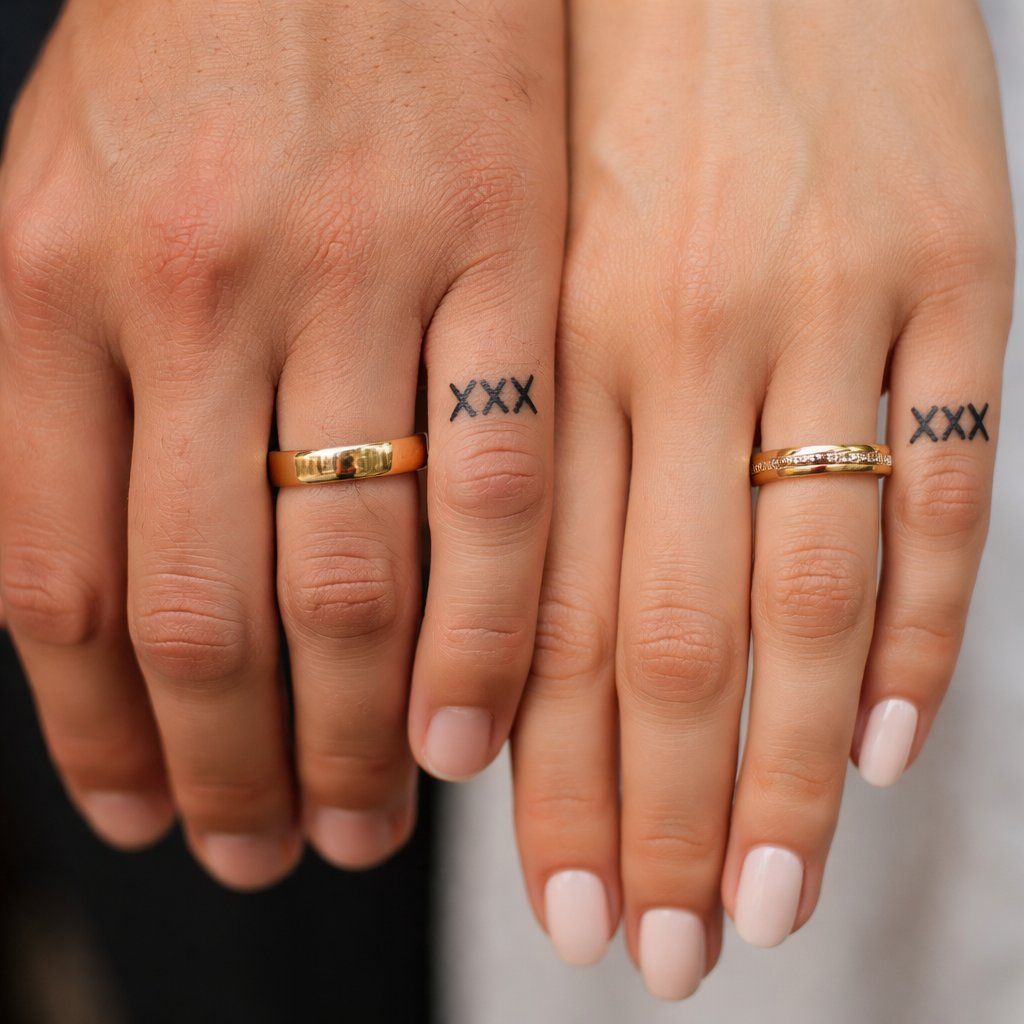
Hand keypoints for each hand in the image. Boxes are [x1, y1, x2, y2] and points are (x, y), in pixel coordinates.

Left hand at [0, 0, 563, 887]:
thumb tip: (98, 616)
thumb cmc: (198, 57)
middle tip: (263, 852)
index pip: (60, 581)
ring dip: (353, 735)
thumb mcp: (54, 209)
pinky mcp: (503, 257)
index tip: (145, 817)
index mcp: (46, 278)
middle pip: (205, 610)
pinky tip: (463, 726)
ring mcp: (358, 275)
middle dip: (233, 770)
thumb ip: (60, 408)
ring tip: (362, 822)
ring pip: (352, 574)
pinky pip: (498, 487)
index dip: (102, 737)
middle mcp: (193, 290)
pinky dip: (483, 629)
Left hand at [512, 0, 1012, 996]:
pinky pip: (943, 486)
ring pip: (804, 594)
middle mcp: (687, 347)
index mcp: (564, 345)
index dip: (556, 778)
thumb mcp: (530, 252)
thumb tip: (506, 641)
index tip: (561, 901)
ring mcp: (831, 315)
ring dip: (781, 772)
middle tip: (655, 954)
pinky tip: (879, 745)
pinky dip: (917, 630)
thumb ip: (527, 445)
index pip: (553, 614)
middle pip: (670, 638)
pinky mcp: (958, 272)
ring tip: (759, 906)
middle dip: (659, 815)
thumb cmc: (614, 95)